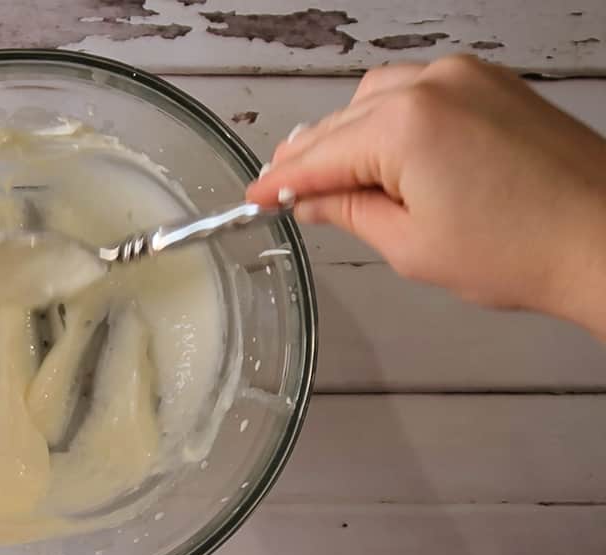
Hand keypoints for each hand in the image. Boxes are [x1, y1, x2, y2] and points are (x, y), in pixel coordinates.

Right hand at [248, 55, 605, 337]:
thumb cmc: (526, 249)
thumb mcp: (410, 245)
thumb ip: (349, 212)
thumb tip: (313, 200)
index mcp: (404, 125)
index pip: (319, 155)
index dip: (281, 181)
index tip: (257, 195)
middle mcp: (433, 85)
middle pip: (344, 121)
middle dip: (312, 157)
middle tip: (287, 191)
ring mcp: (468, 78)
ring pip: (378, 98)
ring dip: (350, 134)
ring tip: (335, 176)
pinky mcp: (495, 84)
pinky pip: (421, 90)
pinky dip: (392, 118)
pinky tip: (384, 151)